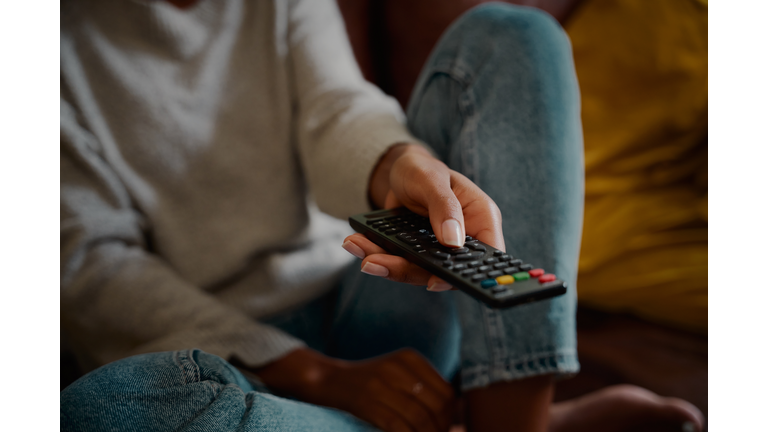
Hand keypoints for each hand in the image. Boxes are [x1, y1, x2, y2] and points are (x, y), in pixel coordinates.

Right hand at [254, 347, 455, 431]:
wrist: (328, 380)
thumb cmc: (369, 381)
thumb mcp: (398, 372)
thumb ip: (424, 387)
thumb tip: (455, 414)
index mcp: (410, 358)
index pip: (446, 392)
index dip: (452, 416)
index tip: (447, 428)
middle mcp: (397, 367)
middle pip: (437, 406)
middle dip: (442, 428)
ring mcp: (381, 384)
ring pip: (419, 418)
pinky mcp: (367, 402)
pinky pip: (398, 426)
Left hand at [343, 143, 503, 291]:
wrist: (398, 171)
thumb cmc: (423, 169)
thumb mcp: (432, 179)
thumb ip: (444, 207)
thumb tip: (453, 240)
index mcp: (480, 219)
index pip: (486, 256)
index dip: (467, 274)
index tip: (435, 281)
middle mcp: (462, 239)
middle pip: (444, 269)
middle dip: (408, 269)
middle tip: (375, 263)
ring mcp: (438, 249)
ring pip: (417, 270)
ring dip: (386, 264)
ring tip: (361, 252)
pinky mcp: (415, 253)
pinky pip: (399, 262)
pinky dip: (376, 255)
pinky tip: (357, 244)